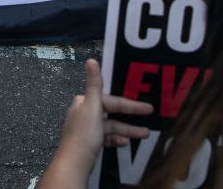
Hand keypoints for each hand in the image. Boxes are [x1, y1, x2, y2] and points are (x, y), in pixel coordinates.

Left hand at [40, 59, 152, 188]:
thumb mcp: (92, 107)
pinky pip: (106, 137)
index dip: (130, 104)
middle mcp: (84, 112)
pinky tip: (125, 143)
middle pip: (112, 113)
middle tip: (149, 122)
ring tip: (144, 134)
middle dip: (130, 118)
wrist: (74, 163)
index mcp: (84, 102)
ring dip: (127, 130)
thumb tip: (91, 60)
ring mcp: (87, 128)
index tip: (148, 108)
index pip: (111, 100)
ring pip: (111, 126)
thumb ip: (94, 84)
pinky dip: (115, 139)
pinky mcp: (89, 142)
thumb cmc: (84, 134)